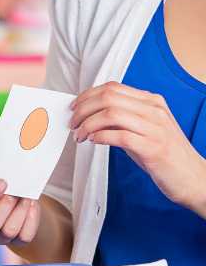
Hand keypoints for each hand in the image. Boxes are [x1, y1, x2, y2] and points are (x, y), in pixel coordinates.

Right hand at [0, 167, 40, 245]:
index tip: (2, 182)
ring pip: (8, 231)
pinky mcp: (15, 241)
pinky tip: (31, 205)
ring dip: (20, 211)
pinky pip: (24, 236)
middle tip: (15, 192)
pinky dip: (31, 219)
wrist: (12, 193)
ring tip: (25, 196)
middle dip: (4, 206)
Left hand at [70, 82, 205, 212]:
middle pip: (108, 98)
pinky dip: (100, 137)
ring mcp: (156, 128)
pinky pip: (120, 135)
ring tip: (79, 136)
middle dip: (83, 110)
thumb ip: (121, 118)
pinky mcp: (154, 147)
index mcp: (152, 101)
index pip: (112, 88)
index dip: (87, 96)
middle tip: (73, 124)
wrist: (193, 178)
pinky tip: (93, 141)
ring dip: (88, 124)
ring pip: (111, 114)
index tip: (74, 108)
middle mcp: (154, 110)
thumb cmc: (163, 154)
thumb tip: (89, 114)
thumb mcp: (143, 129)